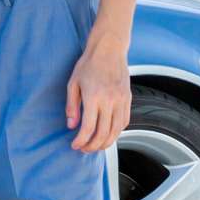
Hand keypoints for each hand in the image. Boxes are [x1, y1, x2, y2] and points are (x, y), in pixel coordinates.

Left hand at [67, 36, 130, 151]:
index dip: (81, 141)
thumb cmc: (88, 64)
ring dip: (106, 142)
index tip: (74, 145)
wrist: (109, 50)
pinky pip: (125, 121)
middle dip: (93, 146)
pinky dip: (117, 132)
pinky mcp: (128, 99)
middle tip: (84, 149)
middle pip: (104, 133)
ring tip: (95, 146)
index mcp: (94, 97)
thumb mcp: (73, 83)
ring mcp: (122, 100)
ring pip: (117, 130)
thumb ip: (72, 106)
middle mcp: (110, 100)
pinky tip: (108, 134)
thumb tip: (71, 126)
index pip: (88, 128)